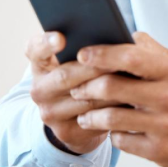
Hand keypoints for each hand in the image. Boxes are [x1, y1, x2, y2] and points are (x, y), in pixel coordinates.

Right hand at [25, 31, 122, 154]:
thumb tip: (111, 35)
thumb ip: (85, 46)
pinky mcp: (66, 132)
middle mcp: (39, 89)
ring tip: (132, 77)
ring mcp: (50, 113)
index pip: (35, 49)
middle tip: (119, 59)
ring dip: (111, 89)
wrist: (76, 117)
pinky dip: (114, 108)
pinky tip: (130, 99)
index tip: (62, 38)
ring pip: (85, 99)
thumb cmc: (83, 76)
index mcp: (40, 64)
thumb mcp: (77, 60)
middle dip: (95, 67)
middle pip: (66, 76)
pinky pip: (95, 118)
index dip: (46, 43)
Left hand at [69, 32, 167, 166]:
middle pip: (113, 87)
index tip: (83, 54)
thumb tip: (126, 35)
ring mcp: (164, 125)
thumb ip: (153, 51)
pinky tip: (110, 130)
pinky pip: (121, 140)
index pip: (131, 57)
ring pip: (111, 118)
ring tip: (84, 114)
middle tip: (76, 88)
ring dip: (91, 116)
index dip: (103, 54)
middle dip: (87, 87)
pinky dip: (111, 135)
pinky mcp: (158, 150)